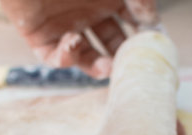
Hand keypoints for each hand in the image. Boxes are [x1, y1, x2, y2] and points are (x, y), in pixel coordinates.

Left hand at [0, 0, 156, 77]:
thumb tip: (151, 21)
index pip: (132, 22)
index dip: (143, 35)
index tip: (154, 46)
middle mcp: (86, 11)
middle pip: (110, 43)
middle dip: (122, 56)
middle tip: (130, 63)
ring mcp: (63, 24)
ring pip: (84, 56)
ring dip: (97, 66)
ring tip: (107, 66)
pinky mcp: (37, 34)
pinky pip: (53, 57)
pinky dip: (66, 56)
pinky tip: (73, 40)